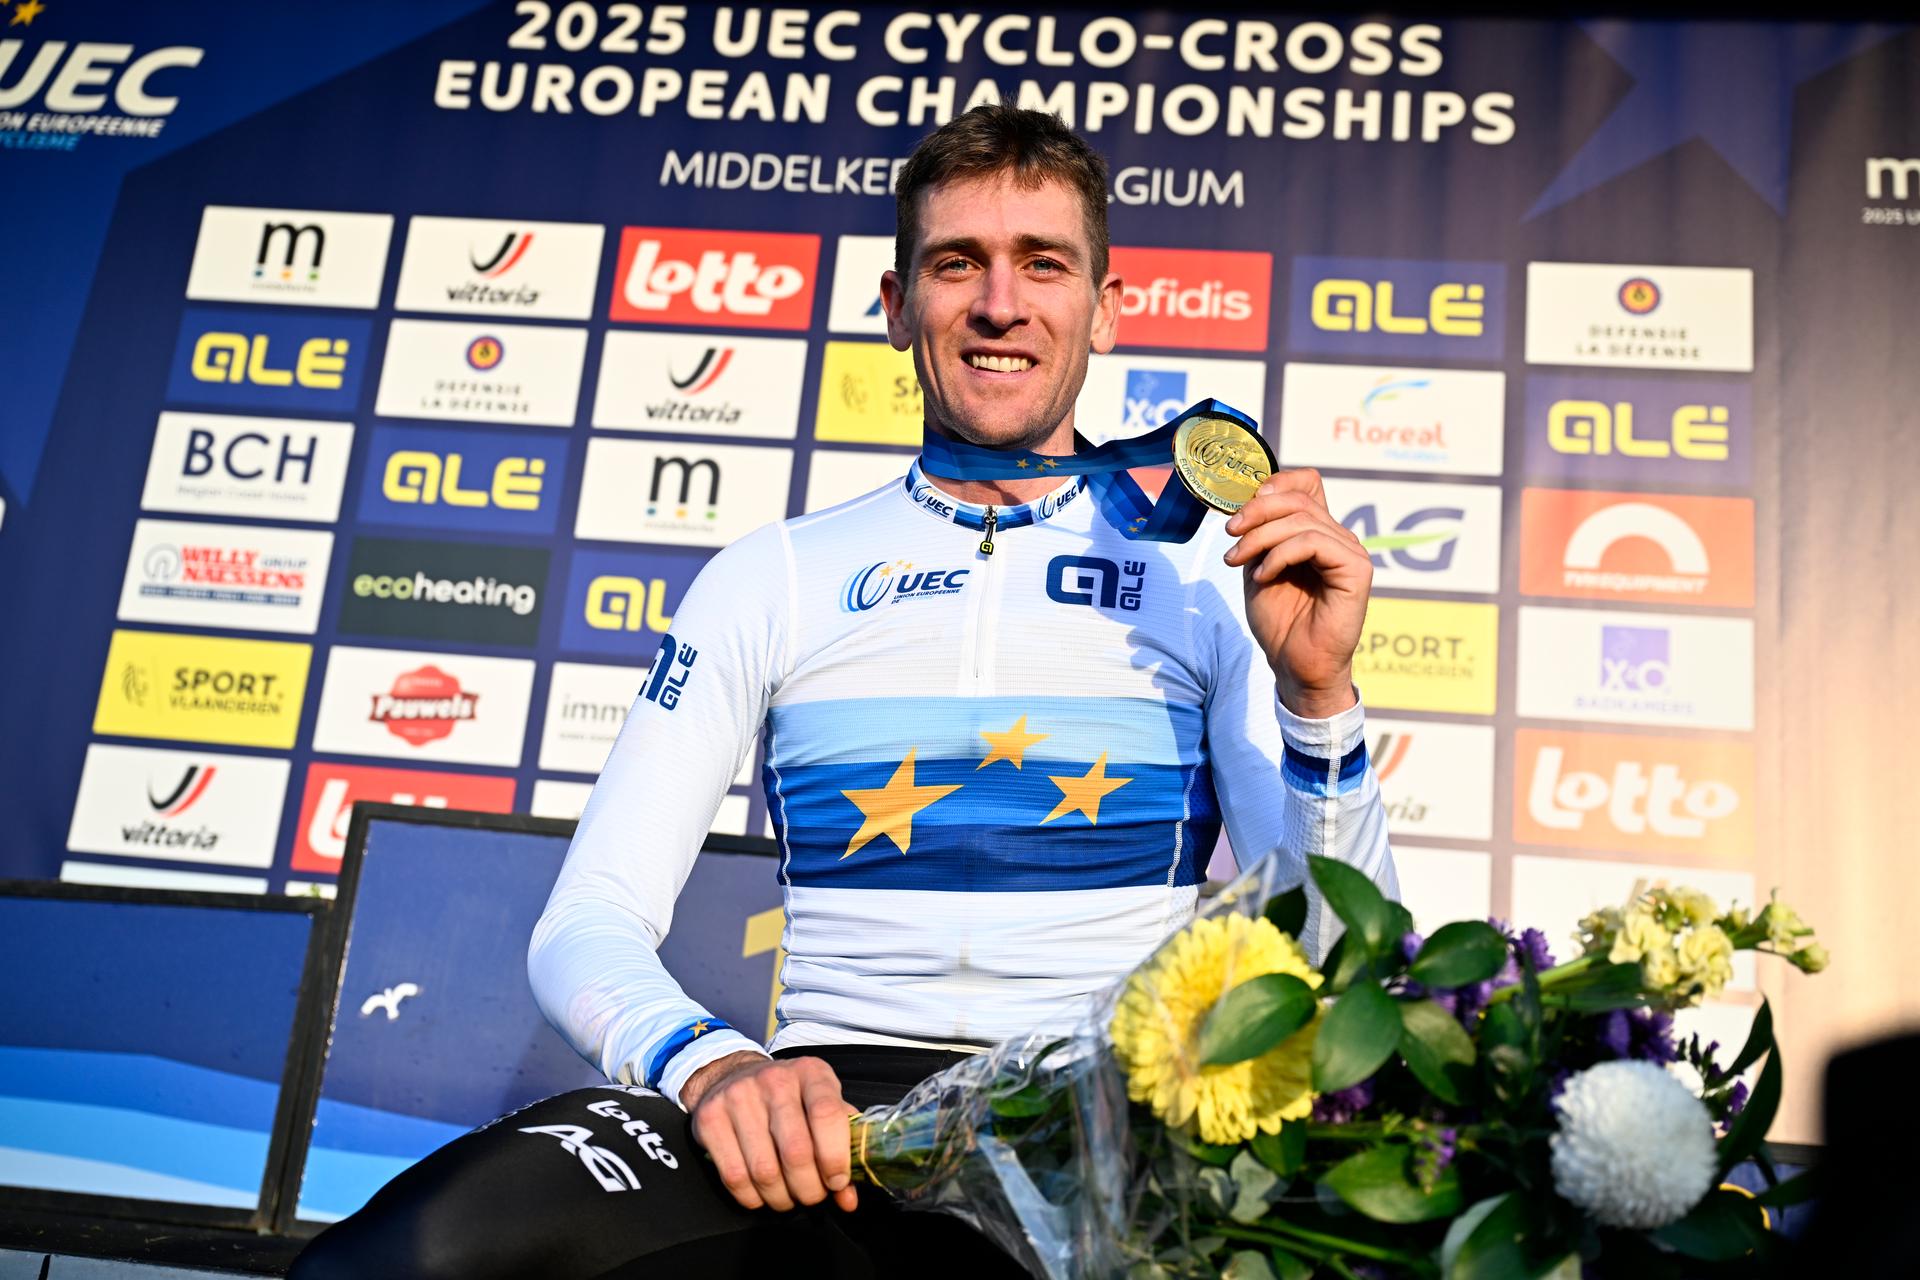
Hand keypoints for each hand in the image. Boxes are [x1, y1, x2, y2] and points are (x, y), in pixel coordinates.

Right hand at [685, 1052, 858, 1213]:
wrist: (732, 1075)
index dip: (835, 1158)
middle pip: (796, 1152)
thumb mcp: (821, 1106)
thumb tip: (848, 1197)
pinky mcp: (710, 1118)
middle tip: (812, 1196)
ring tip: (788, 1198)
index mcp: (811, 1073)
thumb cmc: (788, 1098)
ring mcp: (738, 1097)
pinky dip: (752, 1198)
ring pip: (764, 1171)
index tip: (836, 1181)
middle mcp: (774, 1079)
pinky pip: (734, 1177)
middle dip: (809, 1189)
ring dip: (781, 1198)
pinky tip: (761, 1194)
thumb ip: (842, 1147)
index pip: (827, 1114)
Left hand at [1220, 468, 1371, 718]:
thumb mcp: (1258, 566)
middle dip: (1256, 511)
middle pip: (1298, 498)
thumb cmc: (1279, 621)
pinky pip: (1313, 542)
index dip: (1277, 482)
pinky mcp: (1357, 569)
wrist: (1295, 665)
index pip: (1308, 483)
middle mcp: (1338, 537)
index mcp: (1317, 532)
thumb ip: (1258, 534)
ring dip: (1260, 537)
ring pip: (1302, 519)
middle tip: (1230, 534)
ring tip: (1238, 561)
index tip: (1243, 508)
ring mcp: (1351, 551)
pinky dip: (1280, 555)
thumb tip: (1247, 502)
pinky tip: (1264, 575)